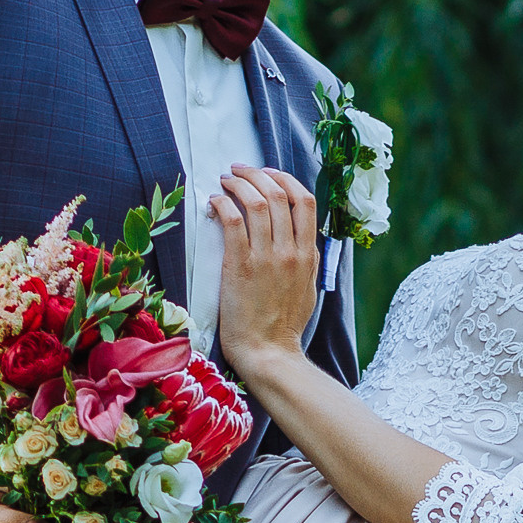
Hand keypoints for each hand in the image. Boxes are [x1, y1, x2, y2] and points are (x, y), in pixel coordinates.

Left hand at [213, 165, 318, 387]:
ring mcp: (265, 257)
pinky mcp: (239, 266)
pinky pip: (232, 221)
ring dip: (237, 183)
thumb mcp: (308, 289)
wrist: (267, 352)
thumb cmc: (284, 326)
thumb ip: (307, 261)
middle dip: (257, 173)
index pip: (305, 201)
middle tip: (239, 169)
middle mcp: (289, 251)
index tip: (269, 174)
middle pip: (278, 194)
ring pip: (255, 202)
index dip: (285, 180)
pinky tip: (214, 202)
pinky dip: (222, 204)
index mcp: (308, 255)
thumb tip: (303, 239)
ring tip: (225, 180)